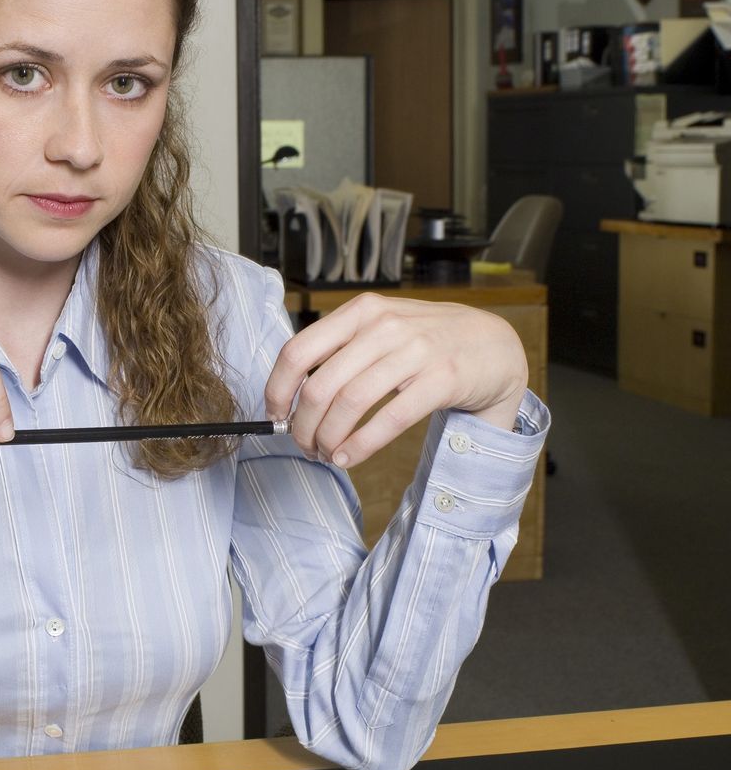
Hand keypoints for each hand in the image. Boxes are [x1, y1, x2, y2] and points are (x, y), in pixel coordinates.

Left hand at [264, 293, 528, 468]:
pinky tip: (348, 457)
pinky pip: (388, 419)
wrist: (495, 345)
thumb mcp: (381, 329)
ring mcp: (415, 352)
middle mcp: (385, 326)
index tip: (274, 416)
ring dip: (328, 438)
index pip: (298, 350)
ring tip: (326, 453)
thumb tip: (291, 396)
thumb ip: (341, 351)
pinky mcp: (441, 380)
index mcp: (362, 312)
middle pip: (319, 386)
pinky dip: (360, 445)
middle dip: (302, 426)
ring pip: (349, 404)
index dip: (277, 389)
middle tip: (304, 445)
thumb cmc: (428, 342)